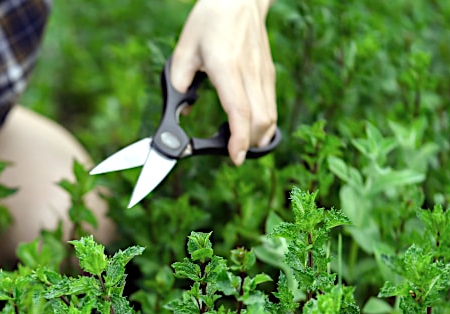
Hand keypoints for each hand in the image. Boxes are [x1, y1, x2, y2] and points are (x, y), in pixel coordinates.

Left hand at [170, 0, 276, 165]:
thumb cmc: (210, 21)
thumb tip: (183, 111)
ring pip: (270, 116)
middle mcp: (249, 72)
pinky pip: (271, 106)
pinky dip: (263, 123)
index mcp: (226, 67)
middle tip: (233, 154)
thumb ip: (178, 82)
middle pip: (261, 120)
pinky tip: (248, 128)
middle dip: (249, 144)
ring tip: (241, 146)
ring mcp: (263, 73)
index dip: (239, 139)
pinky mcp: (269, 74)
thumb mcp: (184, 49)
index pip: (239, 110)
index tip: (235, 157)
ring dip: (258, 137)